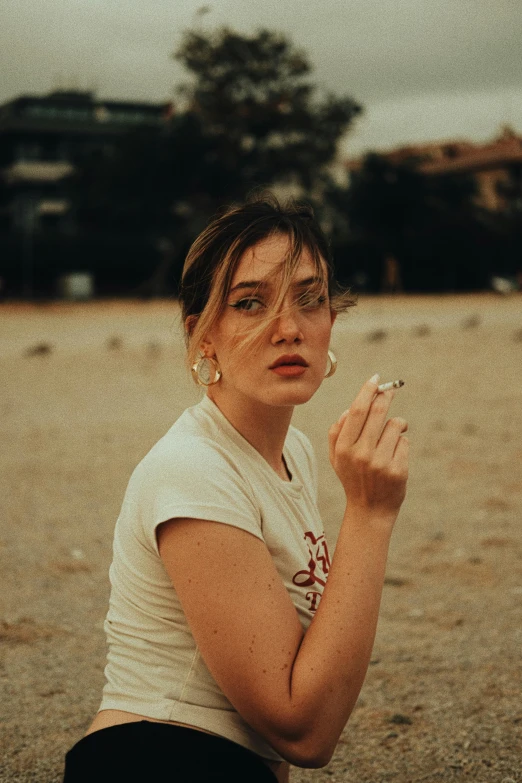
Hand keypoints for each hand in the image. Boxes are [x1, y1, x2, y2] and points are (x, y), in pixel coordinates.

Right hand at [328, 375, 408, 519]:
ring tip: (392, 436)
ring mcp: (381, 463)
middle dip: (387, 397)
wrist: (369, 511)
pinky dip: (401, 443)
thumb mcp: (336, 458)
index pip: (356, 410)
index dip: (367, 391)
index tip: (376, 379)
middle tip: (392, 390)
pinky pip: (405, 441)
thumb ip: (336, 432)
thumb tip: (349, 408)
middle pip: (378, 412)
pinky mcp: (398, 470)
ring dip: (397, 425)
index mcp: (343, 448)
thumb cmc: (353, 477)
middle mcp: (361, 454)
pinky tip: (394, 456)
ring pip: (395, 425)